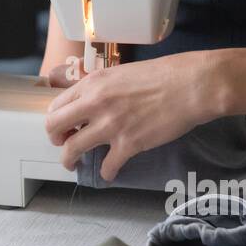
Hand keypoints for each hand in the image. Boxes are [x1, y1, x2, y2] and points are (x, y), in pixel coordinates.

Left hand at [44, 51, 221, 180]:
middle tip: (63, 145)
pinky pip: (106, 166)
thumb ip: (102, 88)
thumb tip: (91, 102)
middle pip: (54, 127)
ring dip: (69, 161)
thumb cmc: (163, 74)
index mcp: (93, 83)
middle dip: (55, 140)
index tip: (62, 127)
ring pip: (72, 150)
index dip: (56, 120)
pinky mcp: (129, 144)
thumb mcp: (121, 73)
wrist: (191, 85)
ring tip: (74, 165)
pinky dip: (106, 172)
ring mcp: (110, 125)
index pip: (57, 105)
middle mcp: (95, 103)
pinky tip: (110, 172)